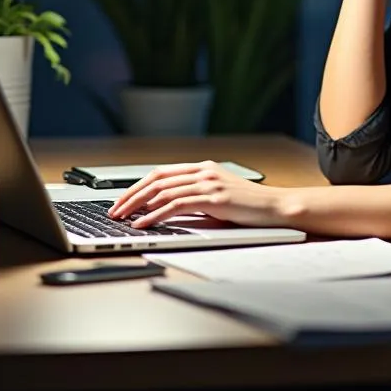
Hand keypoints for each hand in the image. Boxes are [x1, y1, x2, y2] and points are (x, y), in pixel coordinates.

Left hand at [107, 161, 287, 228]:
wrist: (276, 208)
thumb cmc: (248, 207)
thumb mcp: (216, 199)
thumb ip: (193, 199)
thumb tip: (161, 211)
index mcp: (203, 167)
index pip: (161, 172)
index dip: (137, 185)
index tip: (122, 200)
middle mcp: (204, 170)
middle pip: (157, 179)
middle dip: (131, 195)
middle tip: (114, 211)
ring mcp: (209, 182)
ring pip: (163, 191)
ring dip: (138, 206)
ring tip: (123, 218)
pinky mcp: (214, 198)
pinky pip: (176, 205)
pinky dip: (155, 214)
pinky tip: (144, 223)